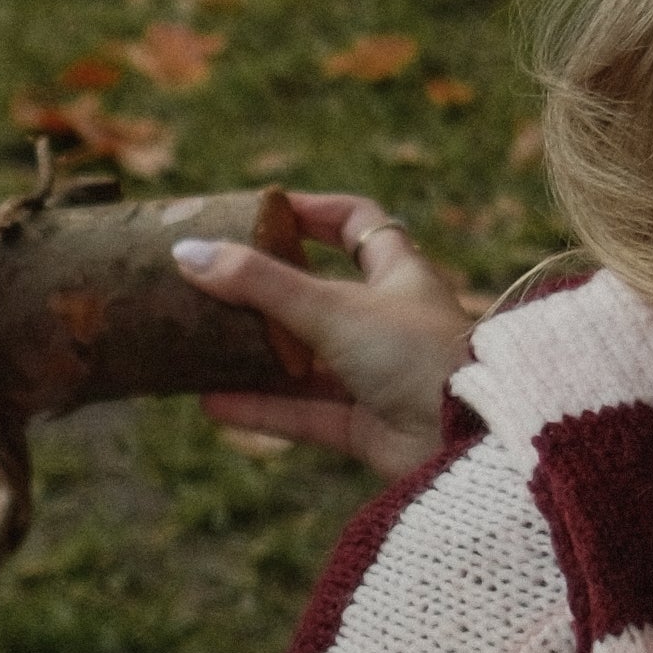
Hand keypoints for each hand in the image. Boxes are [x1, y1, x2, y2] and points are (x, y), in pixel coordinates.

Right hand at [171, 192, 478, 481]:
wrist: (466, 440)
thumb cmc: (414, 355)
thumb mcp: (332, 307)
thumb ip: (259, 283)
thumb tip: (186, 252)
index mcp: (399, 273)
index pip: (357, 225)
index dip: (313, 213)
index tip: (263, 212)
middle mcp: (389, 321)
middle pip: (319, 295)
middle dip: (267, 291)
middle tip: (215, 282)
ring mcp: (378, 376)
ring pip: (306, 360)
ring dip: (256, 355)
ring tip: (202, 346)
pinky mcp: (368, 428)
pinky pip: (305, 413)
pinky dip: (262, 408)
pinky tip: (213, 403)